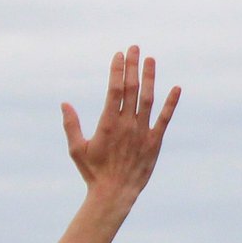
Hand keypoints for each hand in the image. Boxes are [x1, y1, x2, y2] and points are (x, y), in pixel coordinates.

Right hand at [62, 48, 178, 205]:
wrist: (115, 194)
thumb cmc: (93, 173)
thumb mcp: (77, 149)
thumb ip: (71, 125)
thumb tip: (64, 104)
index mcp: (108, 124)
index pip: (114, 89)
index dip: (117, 70)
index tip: (119, 55)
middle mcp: (127, 125)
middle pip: (131, 89)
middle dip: (132, 66)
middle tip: (134, 48)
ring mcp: (142, 132)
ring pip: (148, 99)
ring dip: (150, 78)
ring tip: (150, 59)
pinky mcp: (155, 142)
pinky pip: (165, 119)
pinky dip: (171, 103)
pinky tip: (177, 88)